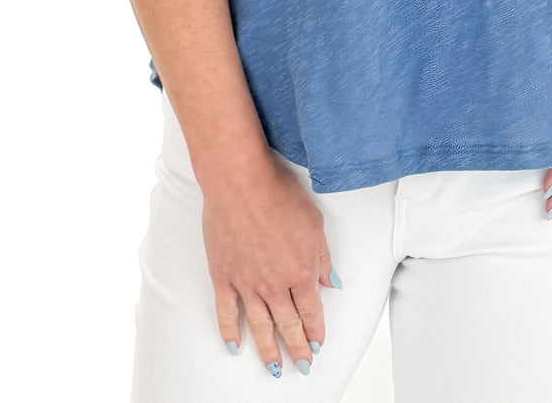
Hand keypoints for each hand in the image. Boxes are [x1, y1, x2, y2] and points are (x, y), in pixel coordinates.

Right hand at [202, 155, 336, 375]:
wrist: (241, 183)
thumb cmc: (279, 194)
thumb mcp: (314, 223)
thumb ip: (322, 257)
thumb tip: (329, 282)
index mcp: (300, 271)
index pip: (311, 310)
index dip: (315, 330)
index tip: (317, 344)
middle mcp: (275, 285)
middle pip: (288, 324)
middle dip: (297, 348)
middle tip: (302, 365)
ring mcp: (247, 284)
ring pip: (260, 326)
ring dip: (269, 351)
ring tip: (275, 369)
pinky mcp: (223, 277)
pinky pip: (226, 312)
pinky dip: (230, 332)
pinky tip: (235, 346)